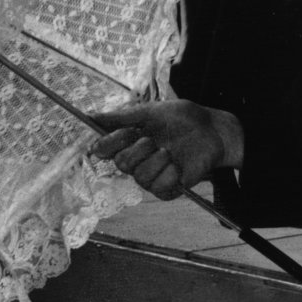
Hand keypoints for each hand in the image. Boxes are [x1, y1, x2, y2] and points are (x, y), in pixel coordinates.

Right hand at [91, 100, 243, 199]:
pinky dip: (169, 174)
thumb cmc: (182, 119)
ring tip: (169, 151)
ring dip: (155, 161)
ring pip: (139, 177)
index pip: (105, 149)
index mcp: (128, 142)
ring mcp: (151, 176)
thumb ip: (120, 117)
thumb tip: (89, 116)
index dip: (109, 143)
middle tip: (152, 139)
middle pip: (122, 163)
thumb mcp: (149, 112)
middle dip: (137, 149)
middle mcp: (137, 161)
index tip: (124, 133)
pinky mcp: (167, 189)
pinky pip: (158, 187)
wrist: (212, 130)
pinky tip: (178, 165)